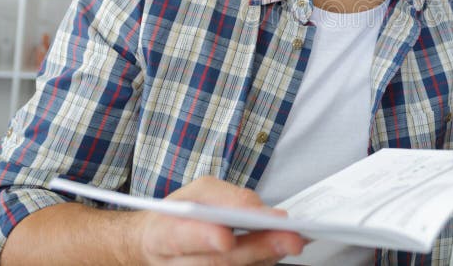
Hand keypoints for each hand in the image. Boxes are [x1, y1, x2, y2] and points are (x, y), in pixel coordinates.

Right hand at [132, 176, 305, 265]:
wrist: (160, 244)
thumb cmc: (181, 215)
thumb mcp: (195, 193)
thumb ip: (224, 197)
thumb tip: (257, 209)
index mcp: (160, 233)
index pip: (179, 237)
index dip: (203, 238)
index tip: (226, 237)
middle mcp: (174, 263)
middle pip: (217, 261)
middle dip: (255, 248)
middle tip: (289, 238)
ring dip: (266, 257)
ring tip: (293, 242)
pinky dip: (263, 261)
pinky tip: (280, 250)